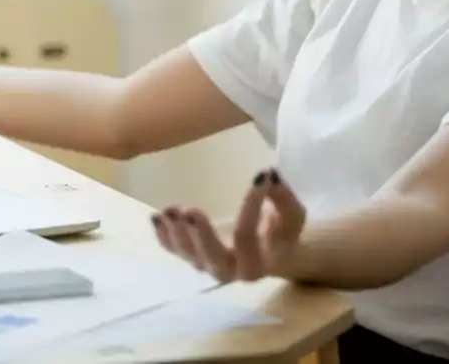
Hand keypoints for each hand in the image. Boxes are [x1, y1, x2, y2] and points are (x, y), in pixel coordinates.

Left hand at [151, 168, 305, 282]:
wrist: (267, 249)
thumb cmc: (280, 230)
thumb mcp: (291, 215)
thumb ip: (283, 199)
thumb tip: (268, 176)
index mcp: (257, 264)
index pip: (248, 237)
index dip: (251, 207)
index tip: (259, 177)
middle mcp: (230, 271)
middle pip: (213, 260)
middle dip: (201, 236)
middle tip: (190, 211)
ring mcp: (207, 265)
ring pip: (189, 256)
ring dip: (176, 234)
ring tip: (168, 211)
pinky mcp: (191, 255)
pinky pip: (174, 250)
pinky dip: (163, 236)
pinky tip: (157, 218)